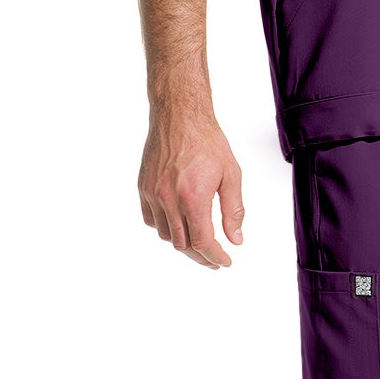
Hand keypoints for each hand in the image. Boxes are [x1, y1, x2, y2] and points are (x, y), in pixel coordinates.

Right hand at [137, 107, 244, 266]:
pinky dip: (165, 228)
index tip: (224, 262)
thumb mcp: (232, 175)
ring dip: (183, 243)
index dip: (214, 256)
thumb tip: (236, 239)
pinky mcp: (143, 187)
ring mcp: (153, 194)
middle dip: (201, 256)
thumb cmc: (208, 141)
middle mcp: (169, 198)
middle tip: (214, 259)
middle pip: (183, 244)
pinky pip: (151, 220)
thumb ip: (234, 210)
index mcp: (193, 196)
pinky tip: (178, 225)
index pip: (202, 241)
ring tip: (199, 241)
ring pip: (166, 235)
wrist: (179, 116)